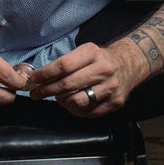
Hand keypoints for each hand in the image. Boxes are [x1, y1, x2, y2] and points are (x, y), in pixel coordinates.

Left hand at [27, 39, 147, 116]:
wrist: (129, 64)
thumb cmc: (100, 59)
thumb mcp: (85, 52)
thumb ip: (65, 63)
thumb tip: (39, 78)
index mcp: (92, 53)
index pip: (63, 65)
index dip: (45, 74)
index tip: (33, 80)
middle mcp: (103, 70)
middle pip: (68, 84)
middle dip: (47, 90)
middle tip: (36, 93)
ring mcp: (111, 87)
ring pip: (77, 101)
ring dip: (62, 101)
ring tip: (58, 97)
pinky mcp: (115, 102)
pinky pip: (88, 112)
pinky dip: (75, 109)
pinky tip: (72, 103)